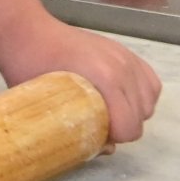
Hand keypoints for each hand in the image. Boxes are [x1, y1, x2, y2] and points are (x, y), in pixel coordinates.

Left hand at [0, 19, 162, 143]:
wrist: (29, 33)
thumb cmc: (31, 69)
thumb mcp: (48, 108)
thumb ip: (77, 132)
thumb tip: (105, 148)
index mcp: (105, 79)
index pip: (130, 127)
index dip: (115, 138)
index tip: (96, 135)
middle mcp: (122, 67)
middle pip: (142, 115)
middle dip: (123, 126)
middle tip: (99, 124)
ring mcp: (125, 56)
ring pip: (149, 99)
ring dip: (134, 110)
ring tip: (111, 110)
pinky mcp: (124, 51)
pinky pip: (150, 80)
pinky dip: (142, 93)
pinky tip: (123, 97)